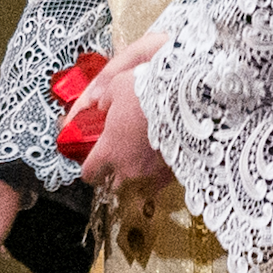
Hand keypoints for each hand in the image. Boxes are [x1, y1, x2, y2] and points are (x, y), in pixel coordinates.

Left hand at [80, 64, 166, 197]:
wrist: (183, 102)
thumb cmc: (146, 93)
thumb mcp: (116, 87)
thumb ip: (105, 100)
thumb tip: (102, 105)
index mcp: (109, 151)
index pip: (89, 173)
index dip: (89, 170)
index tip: (92, 165)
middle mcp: (127, 167)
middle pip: (113, 184)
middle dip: (114, 175)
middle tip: (119, 160)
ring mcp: (150, 173)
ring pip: (137, 185)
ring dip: (136, 176)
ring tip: (142, 160)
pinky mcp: (171, 174)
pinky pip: (159, 182)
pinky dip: (158, 174)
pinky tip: (161, 161)